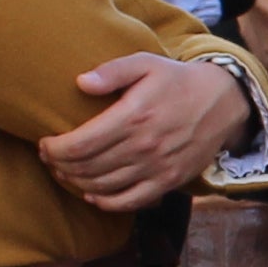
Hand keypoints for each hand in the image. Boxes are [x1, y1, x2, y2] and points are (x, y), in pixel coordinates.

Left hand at [41, 53, 248, 211]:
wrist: (222, 101)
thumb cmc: (177, 80)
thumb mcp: (146, 63)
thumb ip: (112, 71)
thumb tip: (80, 82)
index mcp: (134, 116)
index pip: (81, 143)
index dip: (55, 149)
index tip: (44, 143)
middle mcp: (144, 146)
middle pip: (88, 167)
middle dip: (60, 166)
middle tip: (49, 159)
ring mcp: (157, 167)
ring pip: (104, 186)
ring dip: (77, 183)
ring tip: (65, 173)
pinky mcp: (168, 181)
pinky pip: (130, 201)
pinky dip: (105, 202)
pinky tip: (91, 194)